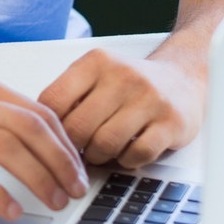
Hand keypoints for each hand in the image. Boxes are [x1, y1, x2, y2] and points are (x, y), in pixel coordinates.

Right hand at [0, 73, 87, 219]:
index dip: (64, 144)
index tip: (78, 171)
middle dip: (59, 161)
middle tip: (75, 189)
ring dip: (37, 178)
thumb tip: (56, 153)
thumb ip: (4, 127)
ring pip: (6, 147)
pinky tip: (12, 210)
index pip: (37, 112)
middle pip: (27, 126)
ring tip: (53, 201)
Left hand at [39, 41, 206, 169]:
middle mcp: (123, 76)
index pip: (53, 100)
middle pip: (77, 128)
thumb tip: (39, 130)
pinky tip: (127, 152)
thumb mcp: (96, 76)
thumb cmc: (131, 84)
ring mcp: (150, 98)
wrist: (184, 76)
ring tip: (102, 151)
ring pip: (105, 144)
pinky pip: (136, 155)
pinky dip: (126, 161)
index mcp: (96, 62)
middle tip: (78, 151)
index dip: (47, 128)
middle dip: (73, 148)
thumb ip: (69, 96)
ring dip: (99, 157)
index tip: (52, 138)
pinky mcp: (171, 122)